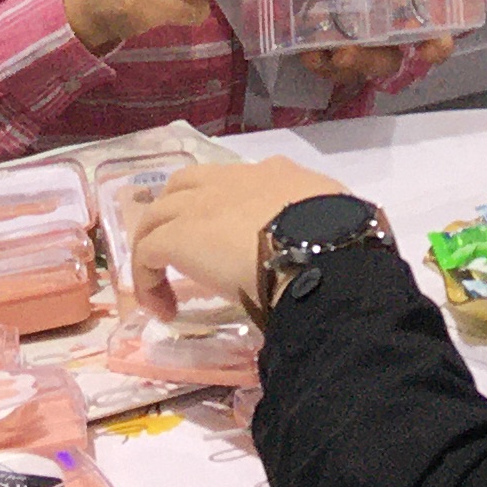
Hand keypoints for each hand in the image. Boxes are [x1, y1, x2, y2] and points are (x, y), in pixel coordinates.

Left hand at [126, 155, 350, 321]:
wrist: (320, 252)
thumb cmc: (339, 243)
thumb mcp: (339, 224)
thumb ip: (327, 230)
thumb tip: (336, 254)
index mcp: (278, 176)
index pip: (243, 182)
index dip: (230, 209)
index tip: (236, 244)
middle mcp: (235, 179)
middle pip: (188, 184)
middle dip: (179, 212)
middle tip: (183, 251)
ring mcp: (204, 202)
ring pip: (159, 212)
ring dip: (156, 244)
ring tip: (162, 283)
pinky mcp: (180, 234)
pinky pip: (147, 252)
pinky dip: (148, 278)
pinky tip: (162, 309)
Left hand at [289, 0, 458, 94]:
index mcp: (406, 16)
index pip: (436, 38)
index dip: (437, 48)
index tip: (425, 52)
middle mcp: (388, 44)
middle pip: (388, 64)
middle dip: (366, 61)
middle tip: (345, 52)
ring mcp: (362, 58)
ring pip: (357, 73)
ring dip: (336, 66)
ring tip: (315, 53)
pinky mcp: (338, 66)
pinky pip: (332, 74)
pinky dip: (319, 65)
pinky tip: (308, 53)